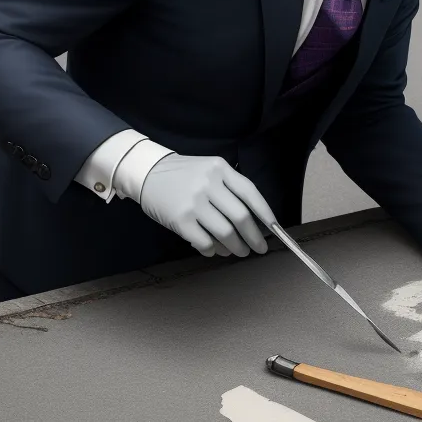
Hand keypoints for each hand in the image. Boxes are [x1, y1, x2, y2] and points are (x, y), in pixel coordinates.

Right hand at [139, 154, 272, 257]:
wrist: (148, 173)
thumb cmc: (185, 175)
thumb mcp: (210, 171)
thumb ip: (231, 190)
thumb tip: (255, 222)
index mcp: (220, 169)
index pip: (250, 193)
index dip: (265, 214)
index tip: (274, 229)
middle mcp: (208, 184)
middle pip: (240, 217)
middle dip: (254, 237)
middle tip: (258, 248)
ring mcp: (193, 203)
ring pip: (225, 233)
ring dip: (236, 247)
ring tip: (239, 251)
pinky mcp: (179, 220)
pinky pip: (205, 242)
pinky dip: (213, 250)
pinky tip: (215, 249)